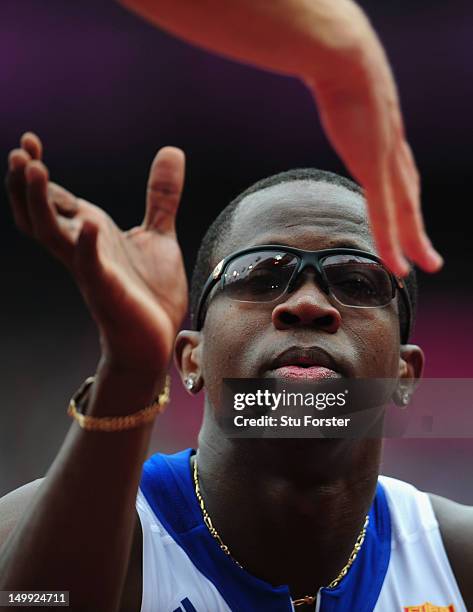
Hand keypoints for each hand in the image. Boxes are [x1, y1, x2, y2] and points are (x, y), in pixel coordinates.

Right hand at [6, 132, 187, 373]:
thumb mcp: (159, 234)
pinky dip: (87, 246)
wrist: (156, 338)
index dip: (37, 170)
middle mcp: (82, 247)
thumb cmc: (151, 292)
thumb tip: (171, 150)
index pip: (54, 197)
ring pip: (50, 233)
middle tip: (21, 151)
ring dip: (39, 202)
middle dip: (26, 183)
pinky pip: (90, 266)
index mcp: (91, 232)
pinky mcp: (107, 290)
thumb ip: (161, 196)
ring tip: (34, 169)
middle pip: (39, 212)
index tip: (30, 139)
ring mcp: (90, 268)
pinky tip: (88, 224)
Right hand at [305, 7, 442, 275]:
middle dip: (419, 231)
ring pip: (406, 213)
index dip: (408, 206)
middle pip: (410, 201)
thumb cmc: (339, 66)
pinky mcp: (375, 169)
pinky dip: (391, 243)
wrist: (345, 58)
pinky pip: (385, 216)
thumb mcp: (345, 89)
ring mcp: (387, 163)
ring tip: (423, 265)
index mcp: (385, 137)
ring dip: (414, 242)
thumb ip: (343, 101)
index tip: (408, 224)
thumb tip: (329, 90)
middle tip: (429, 258)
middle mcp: (393, 153)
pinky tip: (397, 265)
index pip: (402, 181)